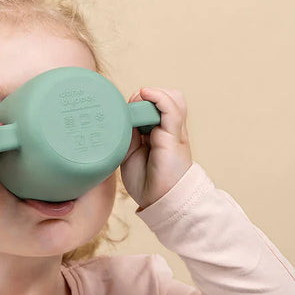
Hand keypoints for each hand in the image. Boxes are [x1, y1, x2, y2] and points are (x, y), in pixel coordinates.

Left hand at [119, 87, 192, 207]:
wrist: (160, 201)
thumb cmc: (146, 182)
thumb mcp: (129, 155)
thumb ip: (126, 136)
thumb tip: (120, 118)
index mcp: (158, 133)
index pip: (153, 106)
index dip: (138, 102)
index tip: (121, 108)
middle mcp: (169, 130)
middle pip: (165, 98)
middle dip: (146, 97)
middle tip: (129, 106)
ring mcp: (173, 131)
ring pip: (171, 98)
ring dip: (152, 96)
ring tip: (137, 102)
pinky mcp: (175, 136)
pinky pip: (171, 108)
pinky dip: (158, 97)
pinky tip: (145, 93)